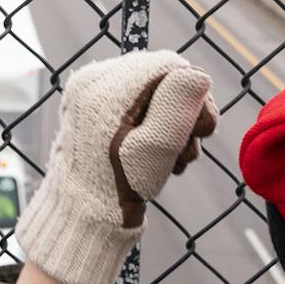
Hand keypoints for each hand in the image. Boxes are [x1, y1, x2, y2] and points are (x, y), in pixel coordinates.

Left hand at [14, 52, 217, 283]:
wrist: (82, 218)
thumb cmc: (116, 186)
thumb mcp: (153, 148)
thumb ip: (176, 107)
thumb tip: (197, 74)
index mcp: (102, 83)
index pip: (169, 65)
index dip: (195, 96)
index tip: (202, 131)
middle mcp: (95, 82)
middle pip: (164, 80)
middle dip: (186, 117)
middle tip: (188, 151)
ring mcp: (96, 97)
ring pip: (157, 98)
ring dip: (175, 130)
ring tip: (173, 163)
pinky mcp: (100, 114)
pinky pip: (142, 110)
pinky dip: (158, 133)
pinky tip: (160, 162)